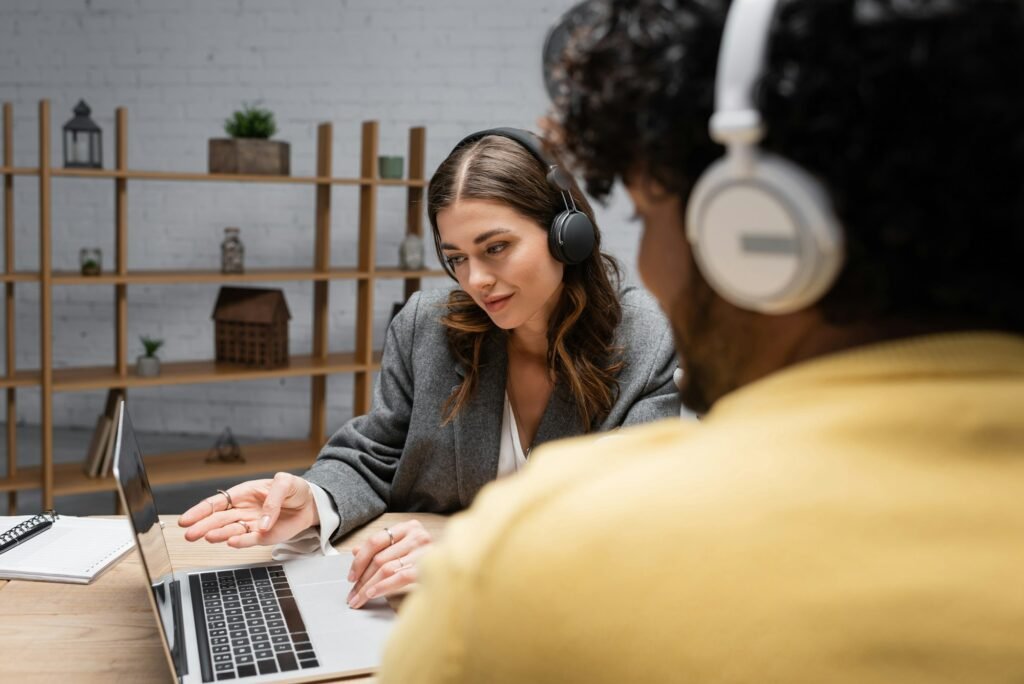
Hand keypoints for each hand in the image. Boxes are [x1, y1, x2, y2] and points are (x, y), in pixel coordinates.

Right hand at [177, 472, 319, 547]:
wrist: (310, 503)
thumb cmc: (294, 489)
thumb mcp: (285, 483)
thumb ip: (273, 499)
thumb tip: (262, 522)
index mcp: (242, 493)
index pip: (216, 503)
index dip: (199, 511)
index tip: (185, 519)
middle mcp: (242, 510)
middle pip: (217, 520)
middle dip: (202, 526)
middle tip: (190, 534)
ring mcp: (250, 524)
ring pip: (229, 531)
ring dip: (218, 535)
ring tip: (207, 537)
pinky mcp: (262, 536)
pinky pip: (248, 540)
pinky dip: (240, 542)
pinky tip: (231, 542)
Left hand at [346, 519, 432, 608]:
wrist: (462, 567)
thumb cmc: (428, 559)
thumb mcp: (403, 549)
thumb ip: (381, 549)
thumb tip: (355, 552)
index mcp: (409, 527)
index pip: (376, 540)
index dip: (359, 560)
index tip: (351, 577)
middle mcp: (418, 535)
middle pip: (380, 557)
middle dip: (361, 578)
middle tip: (352, 595)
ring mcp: (425, 550)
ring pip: (387, 568)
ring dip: (368, 586)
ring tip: (358, 599)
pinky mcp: (430, 567)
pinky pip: (400, 577)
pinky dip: (383, 586)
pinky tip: (372, 594)